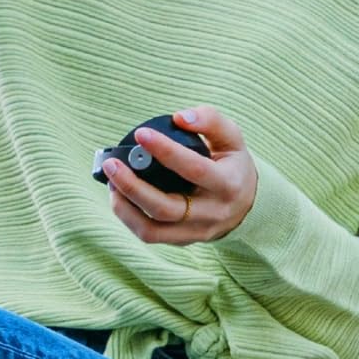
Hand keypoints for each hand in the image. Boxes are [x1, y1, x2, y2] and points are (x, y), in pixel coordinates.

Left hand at [101, 104, 259, 246]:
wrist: (247, 205)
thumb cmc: (232, 164)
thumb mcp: (232, 138)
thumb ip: (210, 120)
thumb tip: (179, 117)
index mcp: (228, 184)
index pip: (194, 168)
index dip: (165, 151)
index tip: (141, 134)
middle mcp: (212, 213)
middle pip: (166, 208)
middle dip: (132, 186)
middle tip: (111, 164)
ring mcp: (197, 232)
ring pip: (152, 230)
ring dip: (125, 207)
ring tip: (111, 182)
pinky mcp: (183, 241)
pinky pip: (150, 236)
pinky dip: (128, 218)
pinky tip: (119, 197)